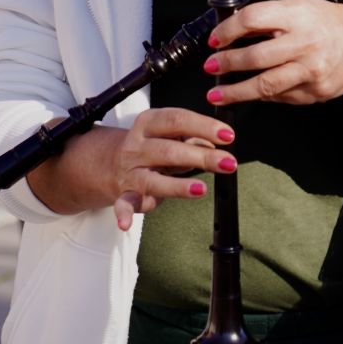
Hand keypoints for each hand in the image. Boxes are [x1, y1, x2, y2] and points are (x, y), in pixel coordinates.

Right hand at [105, 108, 236, 229]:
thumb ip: (194, 138)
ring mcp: (131, 172)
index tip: (228, 135)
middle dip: (202, 157)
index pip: (177, 119)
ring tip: (201, 188)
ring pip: (154, 179)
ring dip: (178, 186)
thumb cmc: (153, 148)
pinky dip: (123, 214)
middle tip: (229, 162)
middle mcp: (137, 146)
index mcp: (149, 123)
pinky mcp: (126, 195)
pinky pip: (123, 204)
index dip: (204, 126)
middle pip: (170, 150)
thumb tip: (216, 142)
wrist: (113, 163)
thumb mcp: (171, 135)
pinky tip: (125, 224)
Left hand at [204, 0, 342, 105]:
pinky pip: (281, 97)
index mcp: (298, 16)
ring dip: (236, 92)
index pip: (252, 20)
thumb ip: (268, 17)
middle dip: (227, 64)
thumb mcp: (298, 6)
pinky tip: (251, 94)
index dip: (227, 31)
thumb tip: (230, 31)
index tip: (214, 41)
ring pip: (266, 85)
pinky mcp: (316, 92)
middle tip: (209, 67)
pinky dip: (263, 96)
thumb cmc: (326, 21)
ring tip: (217, 94)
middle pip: (256, 57)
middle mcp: (305, 43)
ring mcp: (312, 71)